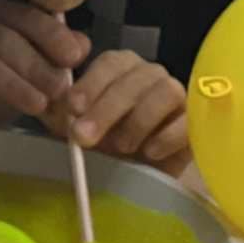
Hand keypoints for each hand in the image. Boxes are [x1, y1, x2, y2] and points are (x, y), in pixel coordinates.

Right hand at [0, 0, 87, 117]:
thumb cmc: (7, 73)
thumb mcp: (39, 59)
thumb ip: (60, 48)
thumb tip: (83, 45)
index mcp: (0, 11)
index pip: (27, 16)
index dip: (52, 36)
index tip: (74, 57)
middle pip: (6, 39)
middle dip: (36, 65)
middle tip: (60, 89)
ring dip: (13, 84)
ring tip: (39, 105)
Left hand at [50, 50, 189, 173]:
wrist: (137, 180)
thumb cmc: (104, 149)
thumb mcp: (73, 129)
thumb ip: (58, 111)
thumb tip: (47, 95)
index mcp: (121, 70)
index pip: (110, 62)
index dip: (92, 83)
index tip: (73, 108)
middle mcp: (150, 76)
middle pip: (136, 76)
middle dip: (107, 107)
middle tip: (85, 137)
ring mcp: (176, 98)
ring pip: (165, 90)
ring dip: (139, 119)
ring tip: (123, 147)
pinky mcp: (195, 124)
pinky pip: (189, 120)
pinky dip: (168, 136)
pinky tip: (150, 152)